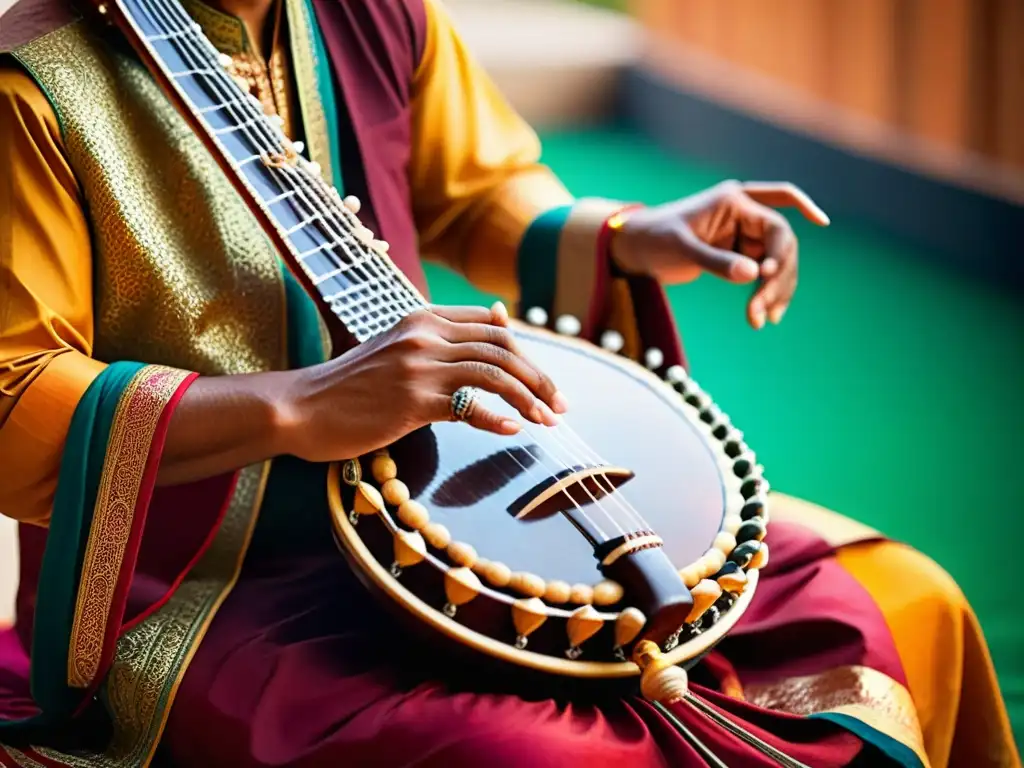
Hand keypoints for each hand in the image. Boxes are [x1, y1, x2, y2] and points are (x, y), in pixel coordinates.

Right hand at [279, 303, 565, 461]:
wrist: (299, 407)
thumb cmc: (348, 386)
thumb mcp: (395, 349)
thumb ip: (439, 342)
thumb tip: (494, 325)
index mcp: (422, 317)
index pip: (492, 326)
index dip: (525, 352)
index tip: (542, 380)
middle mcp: (424, 335)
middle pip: (502, 347)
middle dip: (538, 376)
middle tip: (559, 404)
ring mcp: (418, 366)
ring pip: (494, 373)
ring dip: (529, 398)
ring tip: (547, 420)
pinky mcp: (411, 401)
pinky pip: (469, 406)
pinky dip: (497, 418)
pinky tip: (512, 430)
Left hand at [609, 181, 828, 328]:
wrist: (636, 248)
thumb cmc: (654, 239)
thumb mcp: (682, 249)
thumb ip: (715, 261)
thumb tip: (755, 275)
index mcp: (733, 201)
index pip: (774, 226)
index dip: (779, 251)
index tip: (767, 276)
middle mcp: (745, 214)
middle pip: (782, 246)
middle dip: (778, 278)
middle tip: (764, 309)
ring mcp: (744, 235)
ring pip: (777, 262)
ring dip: (775, 291)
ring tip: (763, 320)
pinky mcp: (739, 254)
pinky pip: (764, 274)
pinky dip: (765, 294)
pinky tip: (762, 318)